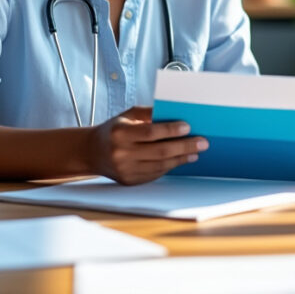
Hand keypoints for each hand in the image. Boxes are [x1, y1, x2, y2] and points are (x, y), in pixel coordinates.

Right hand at [86, 107, 207, 184]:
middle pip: (160, 151)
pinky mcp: (130, 181)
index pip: (150, 132)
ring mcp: (126, 170)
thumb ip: (149, 113)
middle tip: (203, 142)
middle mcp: (121, 153)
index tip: (188, 126)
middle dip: (184, 146)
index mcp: (120, 133)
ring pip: (160, 165)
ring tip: (196, 151)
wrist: (92, 152)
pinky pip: (155, 173)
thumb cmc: (114, 129)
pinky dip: (171, 166)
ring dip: (181, 158)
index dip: (171, 130)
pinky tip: (181, 159)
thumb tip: (176, 114)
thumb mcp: (128, 115)